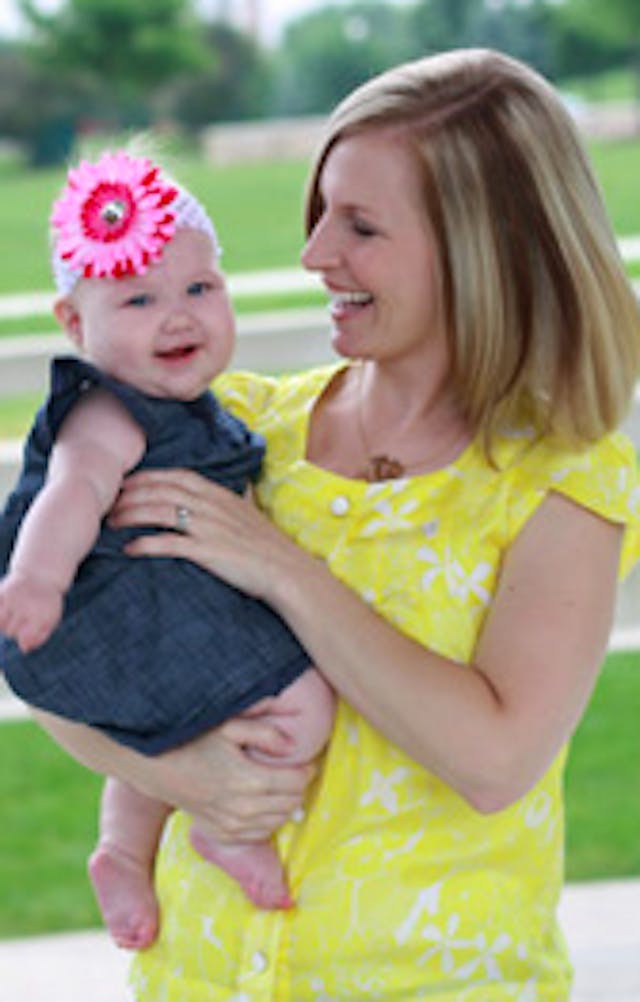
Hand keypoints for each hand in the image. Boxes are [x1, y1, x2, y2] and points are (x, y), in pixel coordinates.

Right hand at [0, 573, 63, 651]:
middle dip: (14, 630)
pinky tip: (3, 611)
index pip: (23, 638)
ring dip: (4, 624)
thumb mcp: (51, 619)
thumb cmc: (46, 603)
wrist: (42, 574)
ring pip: (0, 623)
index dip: (23, 638)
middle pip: (10, 632)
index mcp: (40, 615)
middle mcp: (26, 606)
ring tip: (12, 616)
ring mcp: (13, 598)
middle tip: (21, 620)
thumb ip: (40, 637)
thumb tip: (24, 649)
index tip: (27, 632)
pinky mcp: (2, 592)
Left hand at [109, 468, 300, 602]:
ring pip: (160, 512)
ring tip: (113, 522)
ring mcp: (209, 528)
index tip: (127, 482)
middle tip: (110, 501)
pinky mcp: (208, 552)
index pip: (177, 476)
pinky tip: (129, 549)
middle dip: (132, 493)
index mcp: (220, 494)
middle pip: (162, 491)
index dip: (148, 476)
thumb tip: (237, 487)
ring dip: (132, 515)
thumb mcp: (250, 514)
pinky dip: (146, 544)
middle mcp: (212, 506)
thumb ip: (234, 500)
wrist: (287, 571)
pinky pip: (169, 544)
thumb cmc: (268, 547)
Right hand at [141, 714, 314, 843]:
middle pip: (292, 802)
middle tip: (294, 771)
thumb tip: (292, 746)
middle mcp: (244, 808)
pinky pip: (260, 834)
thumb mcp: (230, 726)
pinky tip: (262, 803)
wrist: (159, 768)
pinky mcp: (222, 835)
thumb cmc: (195, 741)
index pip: (297, 782)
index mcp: (250, 780)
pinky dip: (268, 820)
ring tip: (278, 785)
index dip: (306, 769)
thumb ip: (265, 732)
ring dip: (285, 804)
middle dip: (298, 786)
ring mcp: (233, 826)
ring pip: (279, 820)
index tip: (305, 761)